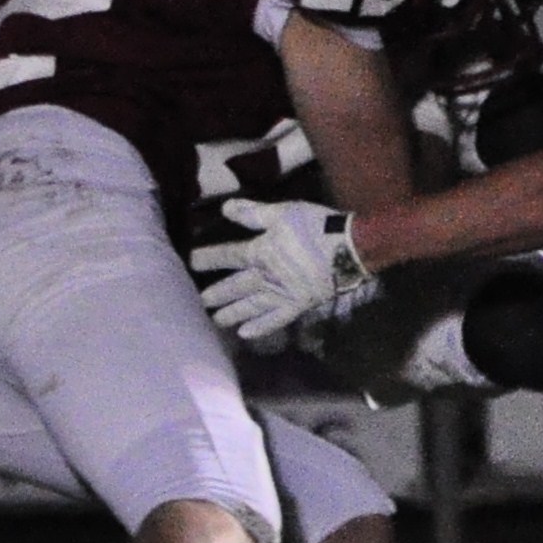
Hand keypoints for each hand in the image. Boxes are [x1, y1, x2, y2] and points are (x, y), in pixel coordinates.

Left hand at [190, 197, 370, 341]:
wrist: (350, 249)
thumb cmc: (315, 227)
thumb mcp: (282, 213)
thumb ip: (253, 213)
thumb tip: (224, 209)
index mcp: (261, 253)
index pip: (229, 256)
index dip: (209, 258)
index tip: (192, 262)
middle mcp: (267, 278)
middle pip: (237, 286)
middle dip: (218, 293)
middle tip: (201, 301)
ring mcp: (282, 295)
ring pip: (253, 306)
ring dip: (233, 313)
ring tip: (218, 320)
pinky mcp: (299, 305)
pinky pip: (277, 319)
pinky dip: (261, 327)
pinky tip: (246, 334)